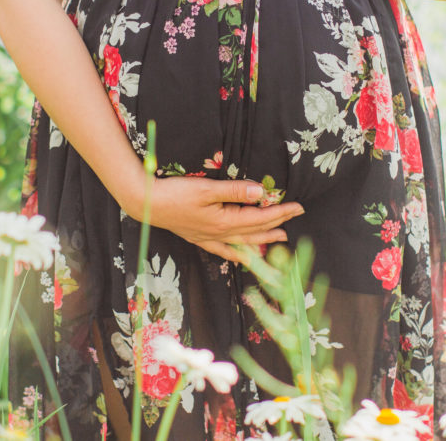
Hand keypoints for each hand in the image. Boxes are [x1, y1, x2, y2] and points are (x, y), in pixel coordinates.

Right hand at [128, 174, 304, 263]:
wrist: (146, 204)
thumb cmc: (175, 194)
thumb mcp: (206, 189)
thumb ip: (235, 191)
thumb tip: (261, 193)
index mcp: (225, 222)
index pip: (260, 217)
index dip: (281, 212)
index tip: (298, 207)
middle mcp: (220, 234)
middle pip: (255, 230)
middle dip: (277, 224)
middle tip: (295, 219)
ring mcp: (209, 238)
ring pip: (243, 243)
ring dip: (262, 240)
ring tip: (279, 238)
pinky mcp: (199, 238)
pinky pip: (224, 250)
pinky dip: (238, 253)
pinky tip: (243, 256)